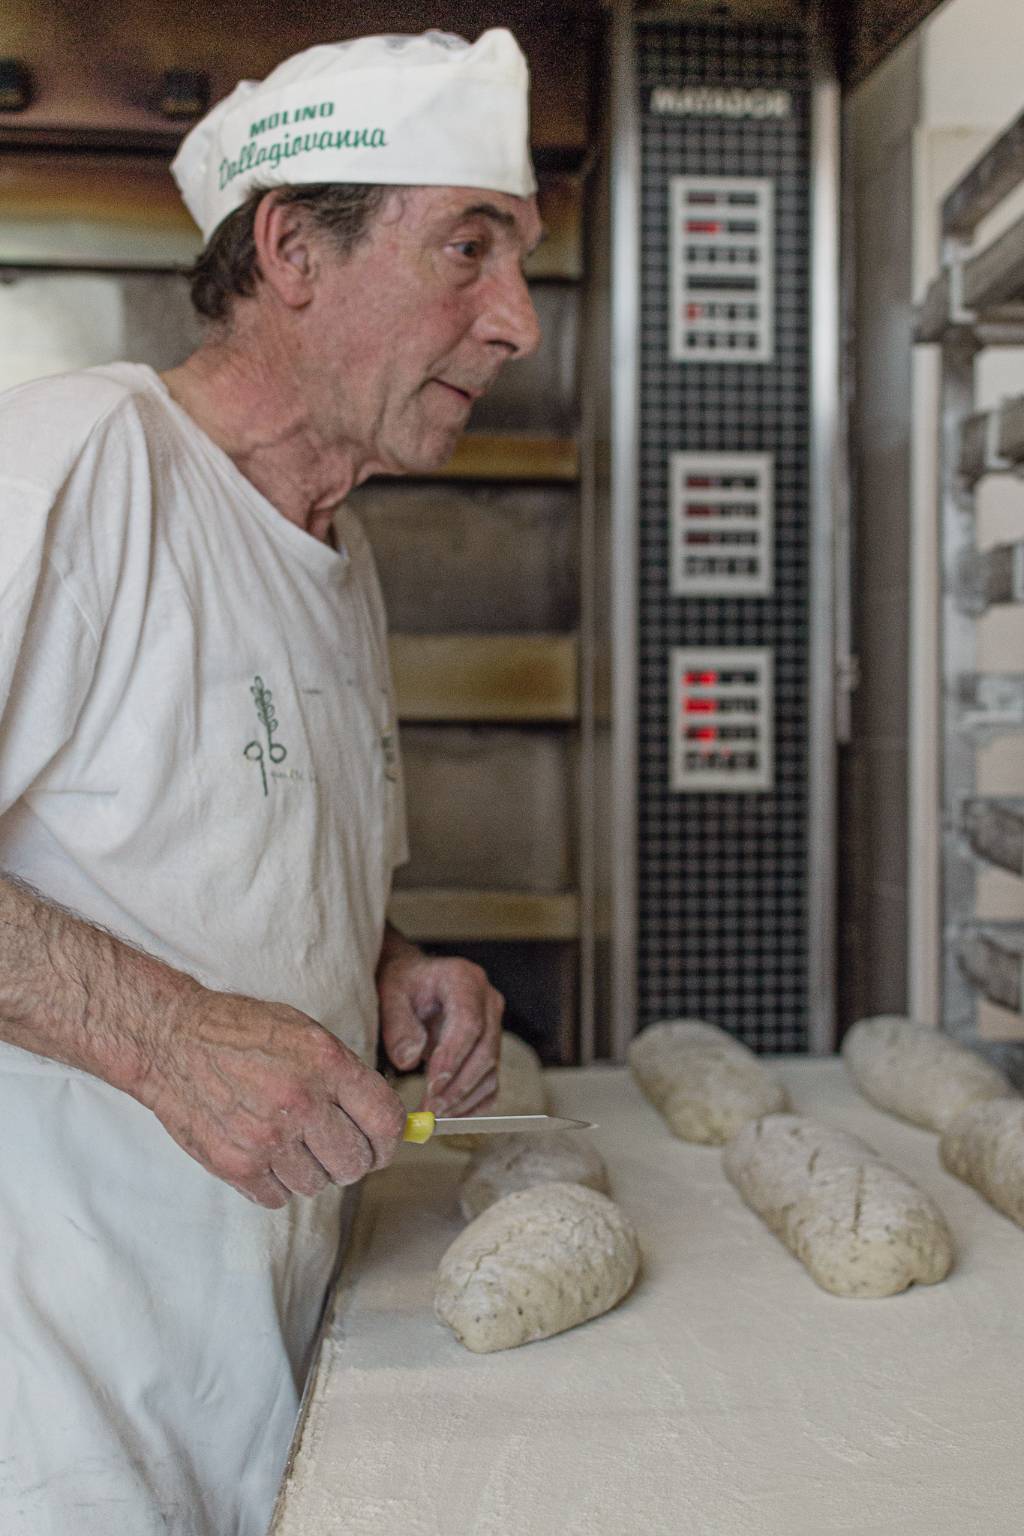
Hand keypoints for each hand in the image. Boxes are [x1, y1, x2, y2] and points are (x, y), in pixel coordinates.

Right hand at [134, 987, 405, 1207]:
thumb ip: (348, 1078)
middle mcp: (301, 1102)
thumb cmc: (242, 1033)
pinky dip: (274, 1183)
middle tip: (335, 1148)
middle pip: (355, 1163)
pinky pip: (277, 1197)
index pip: (385, 1121)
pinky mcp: (236, 1165)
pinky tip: (261, 1151)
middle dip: (352, 1160)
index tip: (382, 1145)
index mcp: (327, 1064)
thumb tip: (390, 1126)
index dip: (391, 1140)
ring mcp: (268, 1138)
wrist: (172, 1041)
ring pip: (317, 1185)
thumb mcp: (305, 1034)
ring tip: (288, 1140)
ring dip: (309, 1170)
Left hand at [376, 936, 503, 1116]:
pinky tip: (448, 1115)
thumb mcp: (391, 994)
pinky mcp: (492, 1049)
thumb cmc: (403, 985)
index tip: (431, 1088)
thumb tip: (408, 1060)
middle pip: (485, 1051)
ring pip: (490, 1071)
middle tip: (430, 1111)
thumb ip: (398, 1025)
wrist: (416, 982)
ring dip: (463, 1100)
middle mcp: (489, 1002)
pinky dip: (472, 1104)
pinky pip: (490, 1083)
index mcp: (465, 980)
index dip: (453, 1058)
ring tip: (433, 1116)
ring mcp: (495, 1026)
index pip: (469, 1023)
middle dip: (457, 1087)